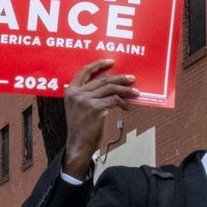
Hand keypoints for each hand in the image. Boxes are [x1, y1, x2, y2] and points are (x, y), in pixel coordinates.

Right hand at [63, 59, 137, 178]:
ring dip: (125, 90)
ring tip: (136, 93)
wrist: (78, 144)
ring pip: (111, 89)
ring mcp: (86, 100)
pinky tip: (127, 107)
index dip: (99, 64)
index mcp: (70, 90)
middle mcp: (77, 93)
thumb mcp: (78, 107)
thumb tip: (109, 86)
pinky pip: (114, 100)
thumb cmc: (81, 127)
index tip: (111, 62)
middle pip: (103, 80)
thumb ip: (87, 95)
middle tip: (131, 79)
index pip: (84, 71)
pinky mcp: (95, 108)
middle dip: (120, 79)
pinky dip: (123, 103)